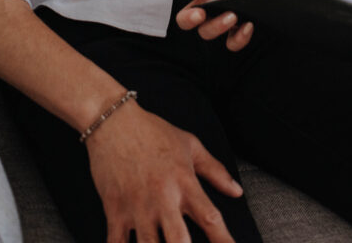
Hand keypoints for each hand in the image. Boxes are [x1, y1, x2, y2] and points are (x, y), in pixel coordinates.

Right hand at [86, 98, 242, 242]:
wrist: (114, 122)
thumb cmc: (154, 132)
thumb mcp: (190, 145)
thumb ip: (215, 171)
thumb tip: (237, 192)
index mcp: (184, 183)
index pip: (210, 218)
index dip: (224, 241)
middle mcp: (163, 199)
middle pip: (179, 242)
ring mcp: (138, 207)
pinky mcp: (114, 210)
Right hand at [176, 0, 269, 50]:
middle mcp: (208, 4)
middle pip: (184, 18)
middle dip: (189, 18)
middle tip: (201, 13)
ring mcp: (221, 19)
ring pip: (206, 32)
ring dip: (216, 26)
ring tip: (232, 15)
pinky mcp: (238, 30)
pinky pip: (232, 42)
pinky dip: (238, 38)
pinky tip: (248, 25)